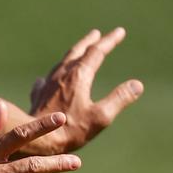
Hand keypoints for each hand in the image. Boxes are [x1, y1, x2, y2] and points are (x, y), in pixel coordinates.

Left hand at [28, 27, 143, 152]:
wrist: (35, 140)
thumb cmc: (70, 130)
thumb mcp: (101, 116)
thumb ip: (119, 99)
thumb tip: (137, 84)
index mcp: (78, 76)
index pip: (96, 52)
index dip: (109, 41)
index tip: (119, 31)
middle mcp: (61, 76)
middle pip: (77, 53)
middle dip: (89, 42)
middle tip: (97, 34)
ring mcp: (47, 85)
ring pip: (61, 64)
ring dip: (72, 55)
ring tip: (78, 52)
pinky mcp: (38, 97)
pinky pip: (45, 81)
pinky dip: (52, 76)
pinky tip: (45, 80)